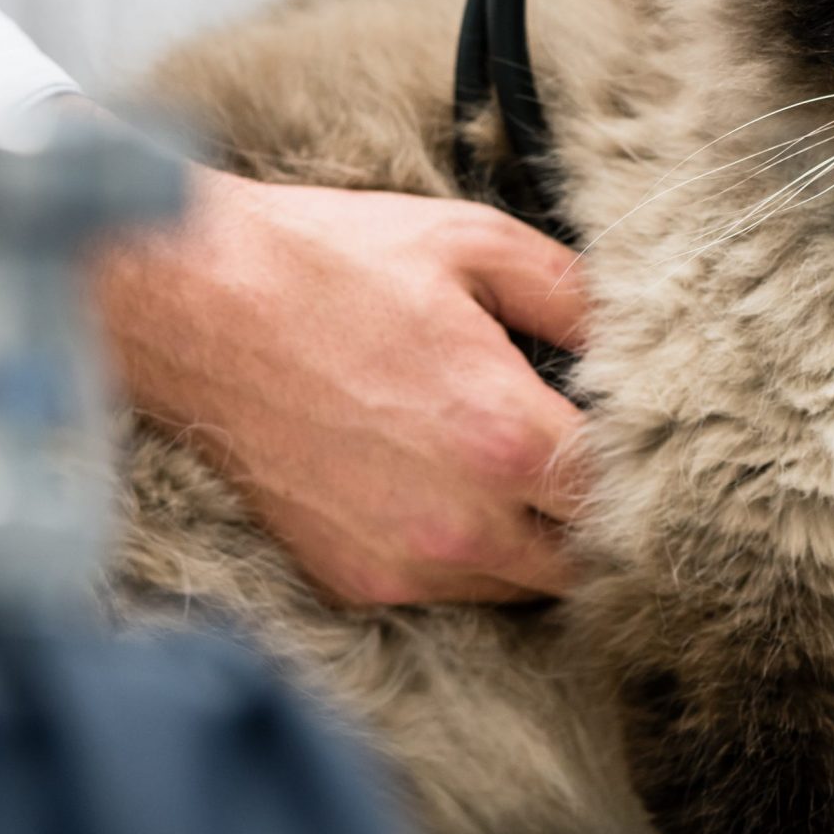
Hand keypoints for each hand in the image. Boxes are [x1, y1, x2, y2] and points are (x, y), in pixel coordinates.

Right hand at [92, 167, 591, 604]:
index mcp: (506, 435)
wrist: (191, 303)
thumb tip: (636, 338)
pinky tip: (447, 486)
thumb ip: (575, 296)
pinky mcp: (355, 580)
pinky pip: (449, 588)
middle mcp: (462, 521)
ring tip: (514, 469)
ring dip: (534, 539)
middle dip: (597, 516)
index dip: (643, 465)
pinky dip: (466, 551)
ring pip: (521, 585)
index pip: (624, 493)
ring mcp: (405, 562)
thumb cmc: (331, 262)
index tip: (640, 434)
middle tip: (587, 459)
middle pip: (585, 561)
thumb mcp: (474, 244)